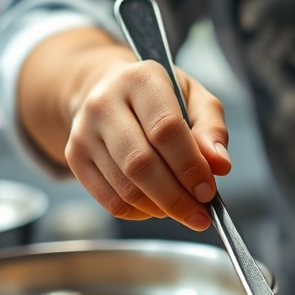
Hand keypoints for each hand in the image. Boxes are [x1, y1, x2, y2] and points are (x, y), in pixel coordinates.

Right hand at [63, 58, 230, 231]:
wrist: (106, 89)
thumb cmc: (159, 97)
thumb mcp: (194, 98)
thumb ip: (212, 129)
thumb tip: (219, 165)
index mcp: (140, 79)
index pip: (165, 129)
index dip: (190, 166)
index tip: (208, 191)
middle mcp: (104, 102)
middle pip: (141, 163)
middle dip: (176, 197)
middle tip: (200, 215)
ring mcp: (83, 131)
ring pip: (125, 188)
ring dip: (160, 208)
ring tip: (182, 209)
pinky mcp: (74, 157)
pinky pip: (110, 201)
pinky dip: (139, 213)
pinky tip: (156, 206)